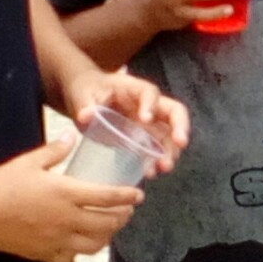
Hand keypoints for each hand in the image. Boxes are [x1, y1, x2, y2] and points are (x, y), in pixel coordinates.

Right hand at [0, 134, 137, 261]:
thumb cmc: (1, 184)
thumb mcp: (29, 161)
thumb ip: (55, 150)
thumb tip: (72, 136)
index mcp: (66, 193)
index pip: (108, 197)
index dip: (128, 196)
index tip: (138, 195)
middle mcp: (66, 220)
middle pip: (108, 223)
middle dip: (123, 217)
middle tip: (127, 210)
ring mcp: (56, 240)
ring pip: (95, 244)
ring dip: (107, 235)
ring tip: (110, 226)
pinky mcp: (43, 254)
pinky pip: (71, 258)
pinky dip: (80, 252)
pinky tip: (80, 243)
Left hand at [61, 64, 191, 166]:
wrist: (86, 96)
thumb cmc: (87, 90)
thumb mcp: (82, 94)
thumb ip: (85, 104)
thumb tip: (86, 116)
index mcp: (133, 89)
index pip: (149, 93)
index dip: (151, 105)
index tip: (146, 120)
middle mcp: (148, 105)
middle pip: (174, 112)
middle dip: (180, 127)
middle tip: (180, 143)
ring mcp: (148, 122)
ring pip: (168, 135)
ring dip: (170, 151)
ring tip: (165, 166)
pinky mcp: (143, 138)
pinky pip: (155, 150)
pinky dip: (155, 161)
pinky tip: (150, 172)